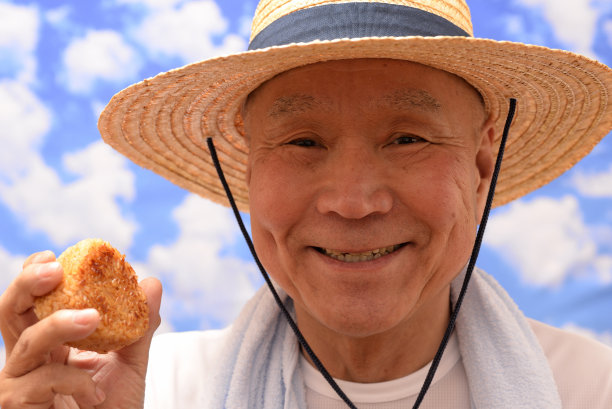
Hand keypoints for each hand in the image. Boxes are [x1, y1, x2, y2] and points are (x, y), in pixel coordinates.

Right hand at [0, 250, 161, 408]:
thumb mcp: (131, 365)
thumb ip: (139, 327)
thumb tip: (152, 283)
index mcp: (52, 342)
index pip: (33, 302)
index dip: (35, 276)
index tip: (56, 256)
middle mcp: (30, 359)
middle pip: (9, 311)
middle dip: (26, 284)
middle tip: (54, 270)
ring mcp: (19, 384)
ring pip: (24, 342)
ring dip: (59, 325)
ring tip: (93, 319)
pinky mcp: (16, 406)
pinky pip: (39, 381)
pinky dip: (73, 380)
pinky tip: (95, 394)